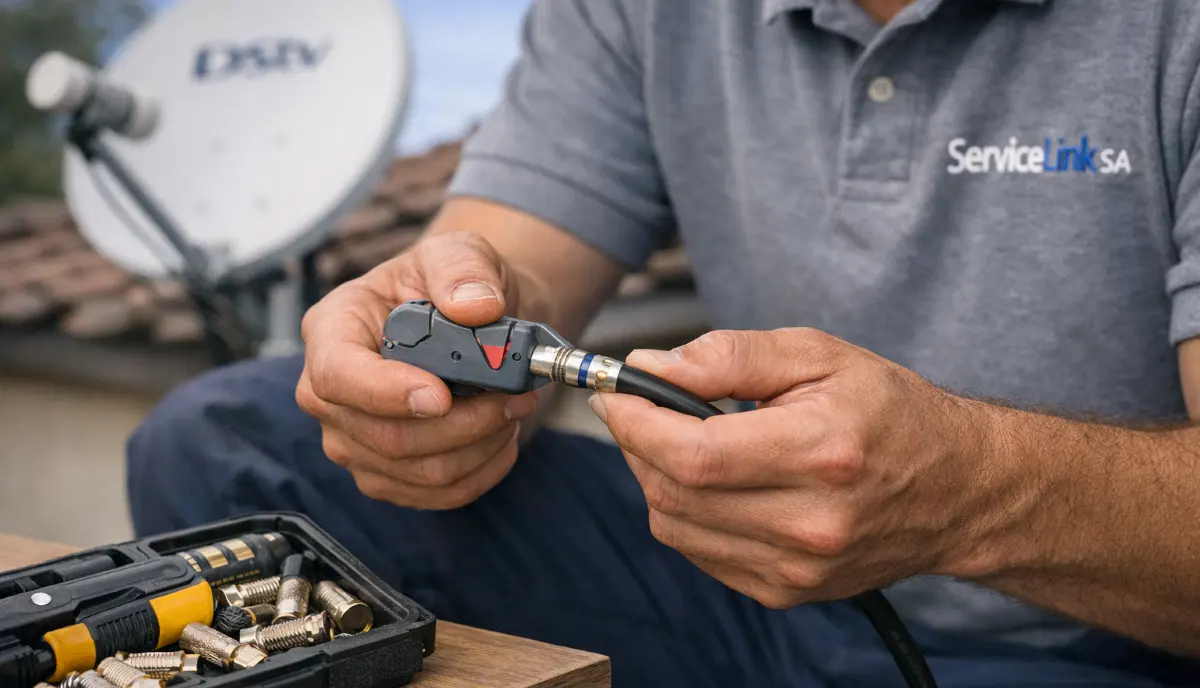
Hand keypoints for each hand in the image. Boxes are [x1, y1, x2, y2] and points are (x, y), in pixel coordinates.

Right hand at [296, 231, 544, 509]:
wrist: (470, 322)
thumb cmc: (451, 285)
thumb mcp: (458, 252)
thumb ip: (463, 270)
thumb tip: (475, 307)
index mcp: (332, 331)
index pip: (335, 376)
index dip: (385, 394)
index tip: (441, 396)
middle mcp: (329, 395)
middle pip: (385, 436)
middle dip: (464, 422)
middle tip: (514, 394)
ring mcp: (354, 443)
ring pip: (420, 472)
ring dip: (483, 444)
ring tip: (514, 406)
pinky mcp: (388, 476)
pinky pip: (441, 494)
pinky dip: (485, 468)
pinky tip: (502, 434)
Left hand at [589, 328, 991, 607]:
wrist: (955, 491)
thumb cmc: (890, 413)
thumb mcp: (819, 355)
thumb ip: (730, 356)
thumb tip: (652, 366)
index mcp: (820, 454)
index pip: (693, 453)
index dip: (635, 422)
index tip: (616, 393)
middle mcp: (809, 524)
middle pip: (675, 492)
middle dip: (638, 444)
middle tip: (641, 408)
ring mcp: (796, 569)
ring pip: (676, 526)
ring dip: (658, 478)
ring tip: (682, 440)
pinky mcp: (786, 592)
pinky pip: (698, 551)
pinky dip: (686, 512)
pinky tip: (713, 480)